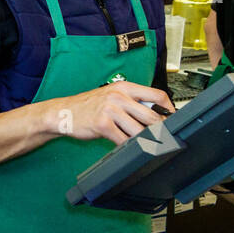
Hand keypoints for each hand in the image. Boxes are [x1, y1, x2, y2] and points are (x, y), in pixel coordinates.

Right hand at [50, 82, 175, 145]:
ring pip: (139, 130)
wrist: (62, 113)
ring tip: (143, 142)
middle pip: (152, 115)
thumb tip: (157, 114)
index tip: (171, 119)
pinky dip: (127, 145)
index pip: (157, 95)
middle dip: (158, 129)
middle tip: (160, 136)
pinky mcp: (102, 124)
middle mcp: (118, 96)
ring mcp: (110, 110)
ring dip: (143, 139)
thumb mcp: (112, 97)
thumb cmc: (89, 106)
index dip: (169, 109)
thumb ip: (133, 102)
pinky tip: (124, 144)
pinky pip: (123, 139)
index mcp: (124, 87)